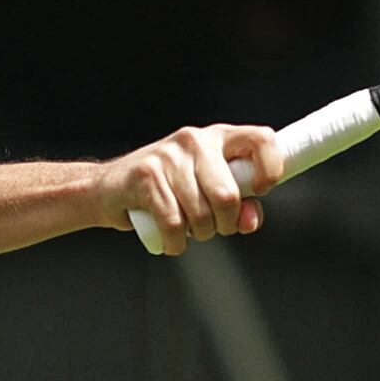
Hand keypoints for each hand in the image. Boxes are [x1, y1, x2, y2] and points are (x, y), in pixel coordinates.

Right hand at [101, 124, 285, 252]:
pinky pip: (174, 222)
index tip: (260, 191)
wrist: (108, 189)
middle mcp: (195, 140)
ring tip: (187, 230)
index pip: (261, 139)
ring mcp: (168, 155)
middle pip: (228, 194)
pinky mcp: (145, 175)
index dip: (271, 168)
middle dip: (225, 223)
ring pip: (201, 213)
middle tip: (214, 227)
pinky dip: (176, 242)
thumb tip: (250, 220)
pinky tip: (172, 241)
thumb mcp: (209, 194)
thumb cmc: (169, 192)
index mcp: (218, 137)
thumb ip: (239, 206)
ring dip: (198, 235)